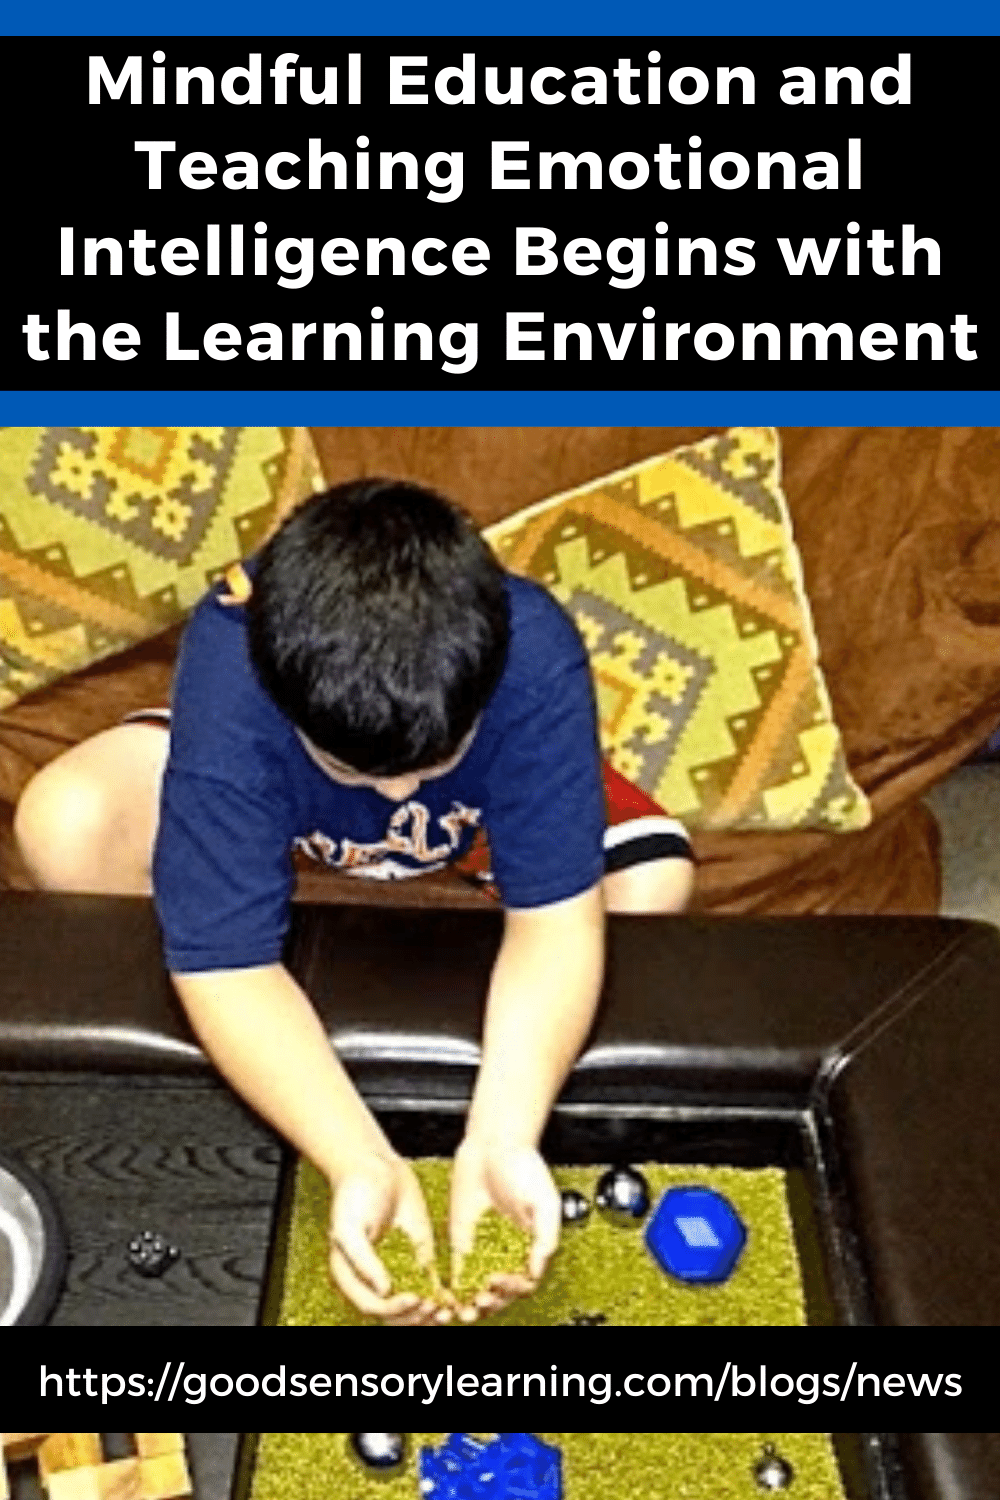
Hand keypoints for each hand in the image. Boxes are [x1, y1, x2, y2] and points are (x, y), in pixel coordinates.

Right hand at [329, 1153, 447, 1325]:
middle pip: (394, 1314)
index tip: (413, 1299)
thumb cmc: (355, 1195)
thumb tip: (383, 1291)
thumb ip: (363, 1259)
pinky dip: (442, 1297)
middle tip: (433, 1309)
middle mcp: (375, 1280)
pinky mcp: (420, 1260)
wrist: (376, 1168)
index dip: (392, 1309)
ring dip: (429, 1314)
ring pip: (414, 1306)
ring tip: (447, 1312)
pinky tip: (456, 1300)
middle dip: (414, 1316)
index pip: (371, 1306)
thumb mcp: (350, 1226)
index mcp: (352, 1277)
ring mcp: (399, 1272)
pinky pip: (431, 1286)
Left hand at [449, 1135, 561, 1320]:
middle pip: (501, 1292)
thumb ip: (545, 1236)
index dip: (514, 1289)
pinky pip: (458, 1271)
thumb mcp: (544, 1201)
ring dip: (473, 1304)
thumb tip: (537, 1269)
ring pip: (479, 1288)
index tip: (503, 1282)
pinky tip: (448, 1298)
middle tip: (481, 1302)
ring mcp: (484, 1248)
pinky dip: (454, 1289)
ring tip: (464, 1311)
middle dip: (492, 1303)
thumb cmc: (523, 1166)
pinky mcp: (462, 1240)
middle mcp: (508, 1252)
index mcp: (530, 1247)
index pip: (524, 1282)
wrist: (493, 1144)